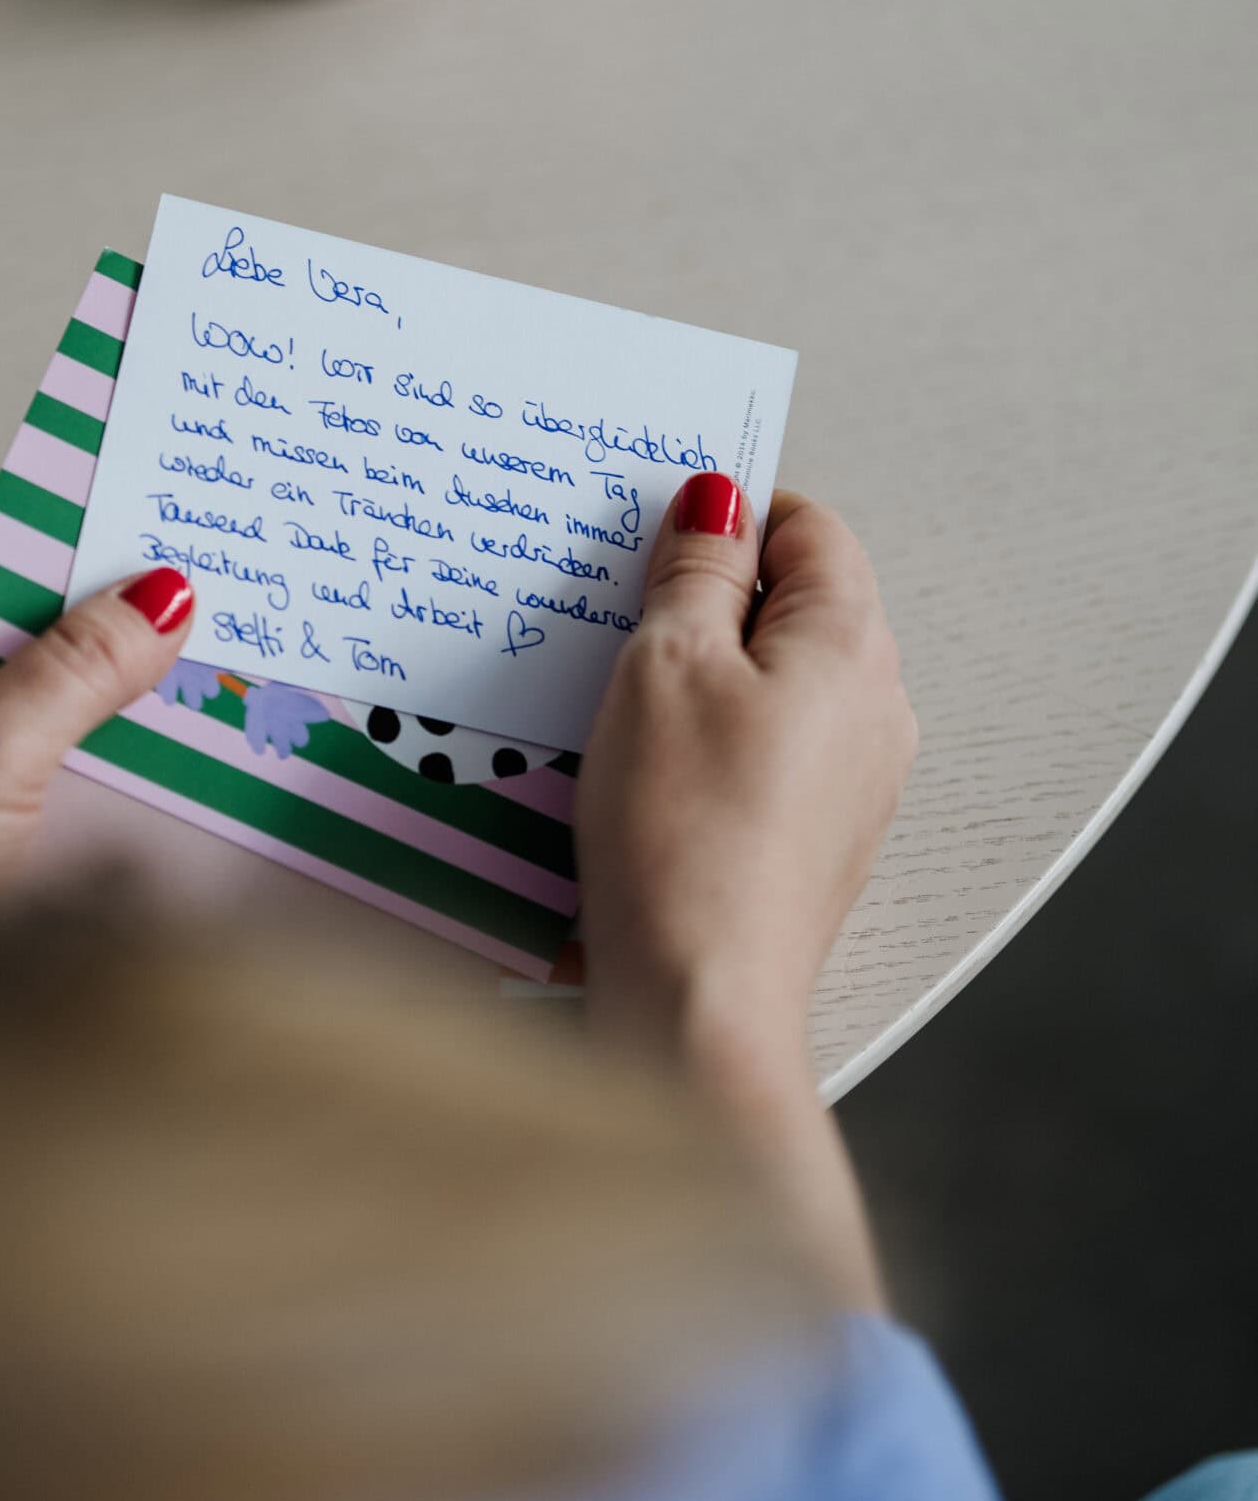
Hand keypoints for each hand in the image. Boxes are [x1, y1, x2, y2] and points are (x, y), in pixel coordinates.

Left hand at [0, 504, 194, 914]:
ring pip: (44, 679)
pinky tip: (177, 730)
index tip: (165, 503)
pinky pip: (49, 744)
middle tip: (217, 578)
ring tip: (217, 650)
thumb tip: (162, 591)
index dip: (77, 516)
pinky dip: (106, 735)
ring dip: (118, 674)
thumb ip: (78, 665)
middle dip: (113, 600)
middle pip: (24, 605)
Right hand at [577, 480, 915, 1058]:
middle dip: (711, 598)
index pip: (809, 528)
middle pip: (798, 603)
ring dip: (705, 673)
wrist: (700, 995)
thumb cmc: (684, 832)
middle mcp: (877, 707)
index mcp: (853, 644)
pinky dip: (713, 739)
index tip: (657, 537)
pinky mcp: (819, 836)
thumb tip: (718, 504)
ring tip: (624, 705)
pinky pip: (769, 749)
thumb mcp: (666, 661)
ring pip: (778, 680)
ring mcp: (856, 778)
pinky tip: (650, 771)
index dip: (731, 517)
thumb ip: (697, 569)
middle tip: (623, 619)